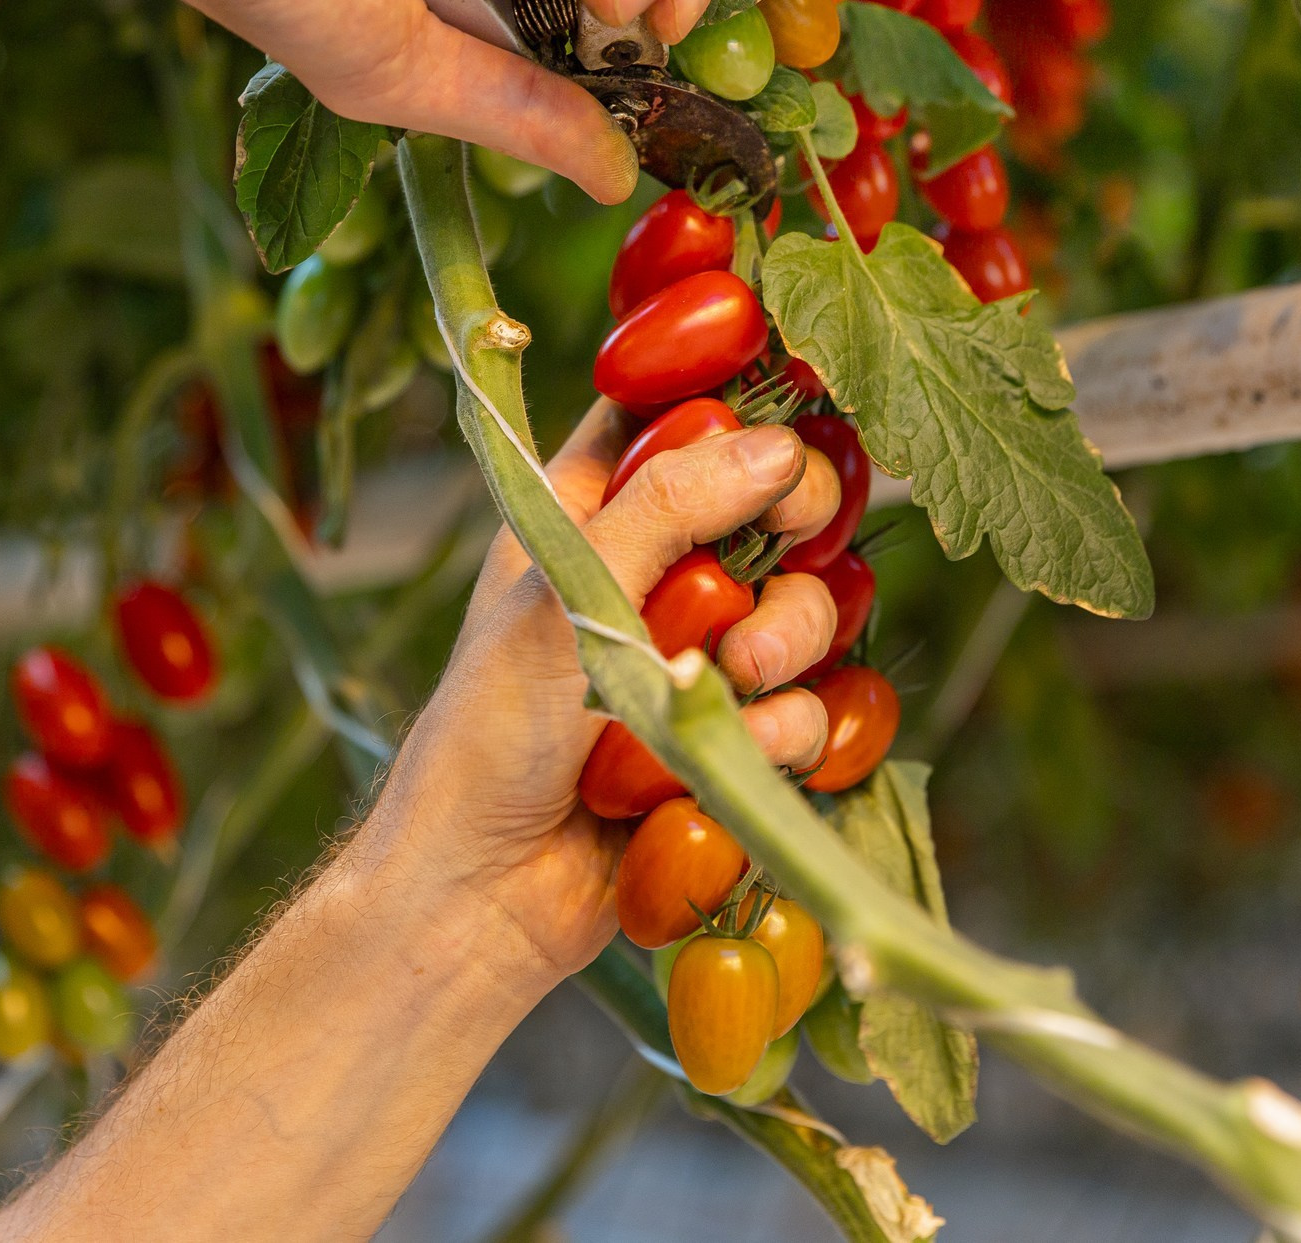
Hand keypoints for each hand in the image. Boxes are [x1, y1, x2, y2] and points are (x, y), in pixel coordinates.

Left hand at [360, 405, 844, 980]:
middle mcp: (658, 568)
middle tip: (780, 547)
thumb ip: (668, 508)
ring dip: (790, 639)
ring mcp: (704, 656)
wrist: (484, 898)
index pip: (678, 409)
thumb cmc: (489, 733)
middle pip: (778, 498)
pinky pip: (816, 709)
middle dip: (795, 526)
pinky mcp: (738, 738)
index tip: (789, 413)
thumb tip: (778, 449)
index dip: (742, 402)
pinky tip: (749, 752)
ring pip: (811, 606)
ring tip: (735, 680)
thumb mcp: (564, 592)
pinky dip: (793, 729)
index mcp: (590, 506)